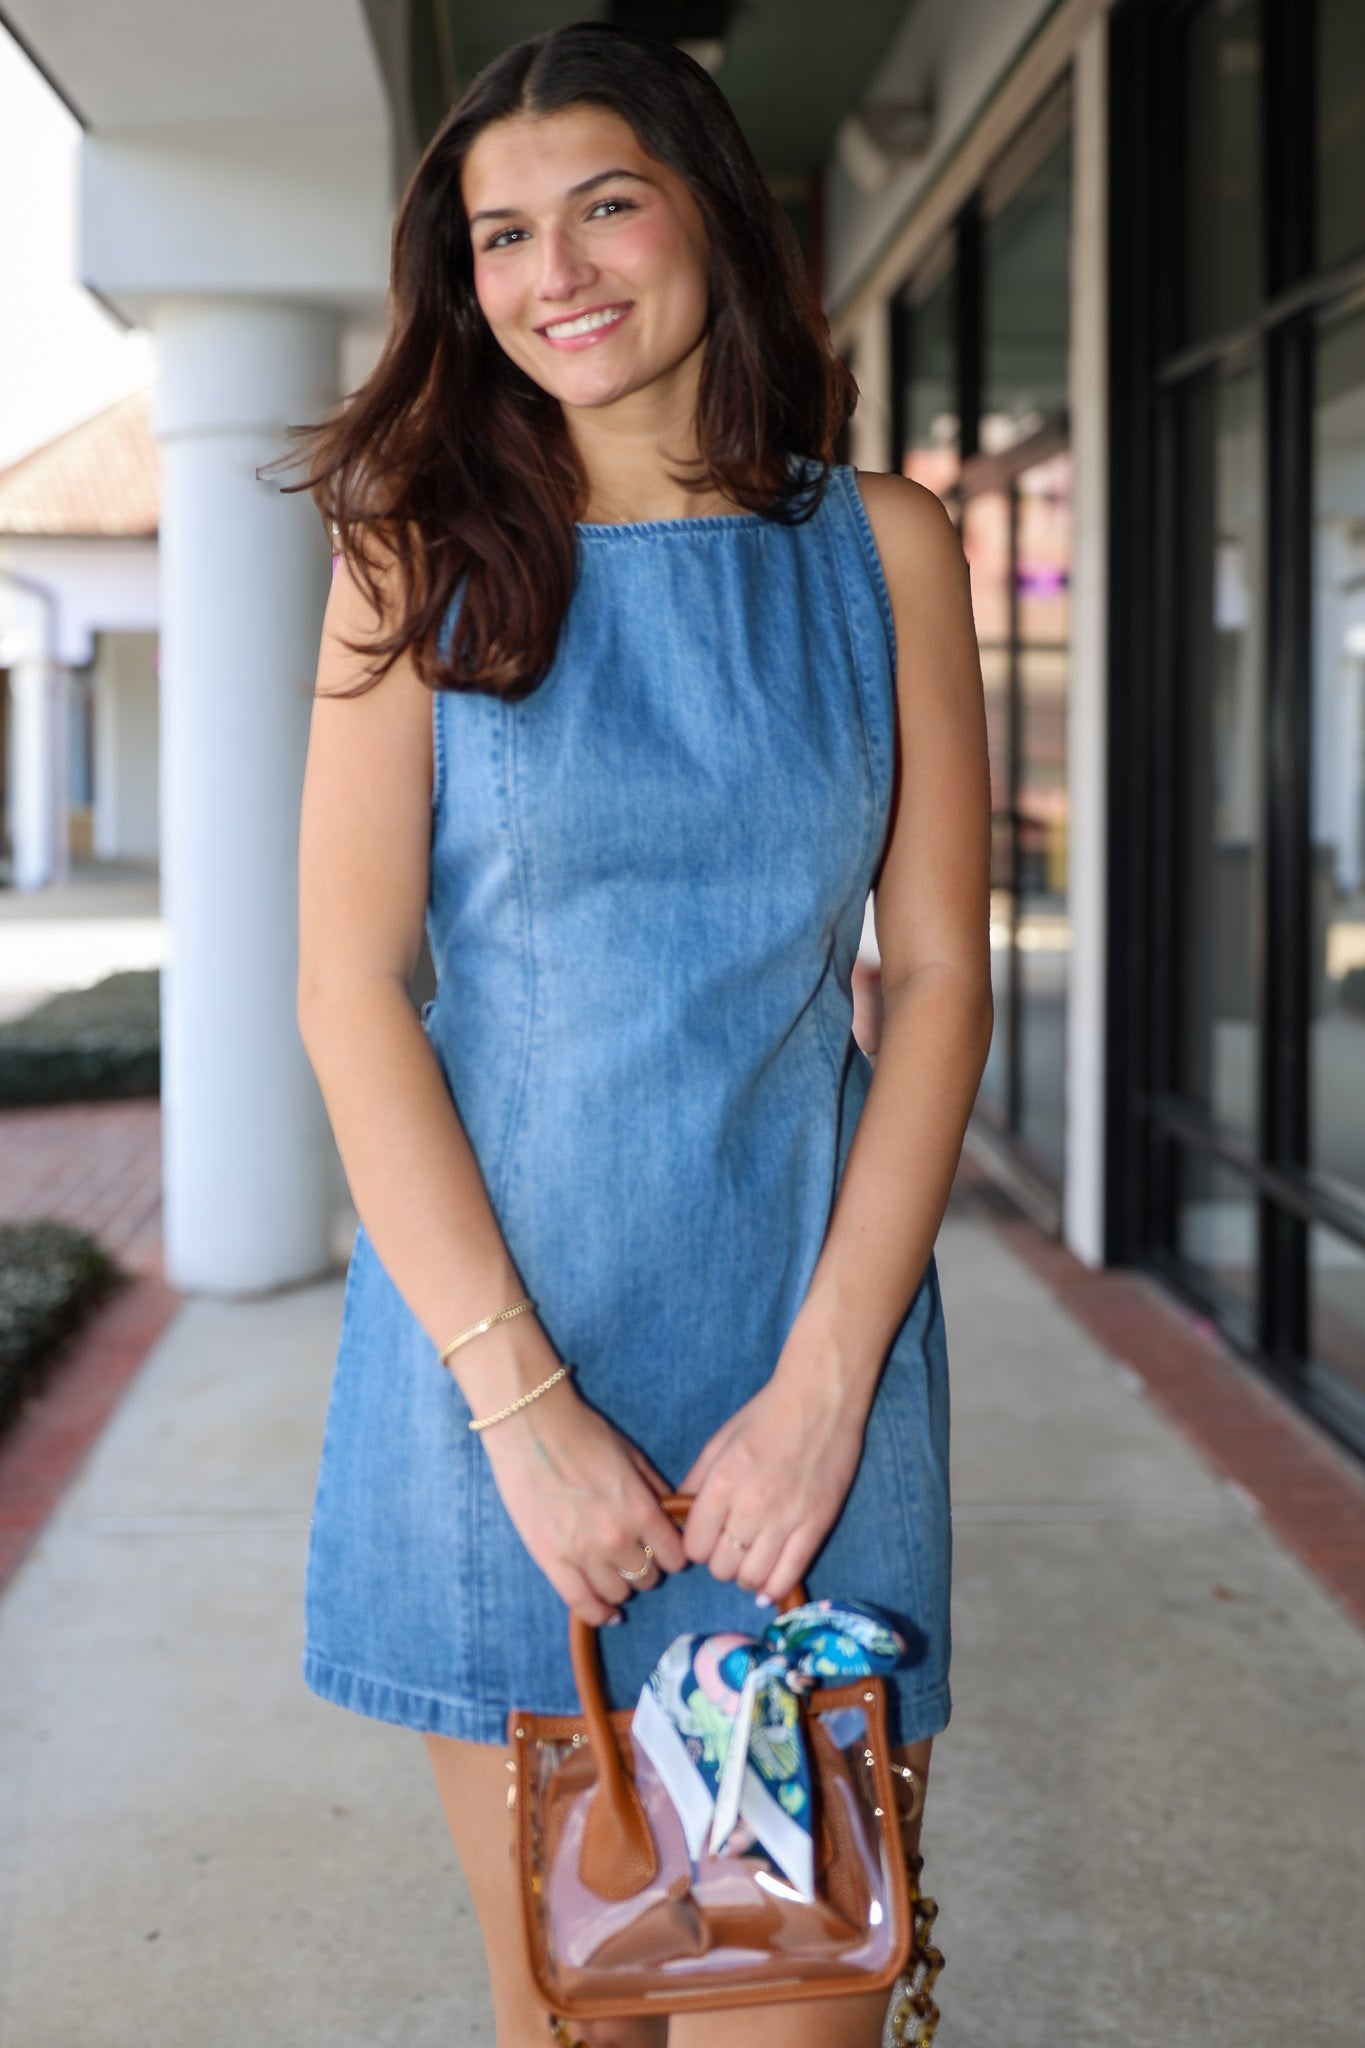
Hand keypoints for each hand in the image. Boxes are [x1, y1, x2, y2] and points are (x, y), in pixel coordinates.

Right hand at [479, 1383, 687, 1625]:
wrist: (531, 1425)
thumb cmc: (582, 1433)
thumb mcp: (632, 1457)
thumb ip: (655, 1491)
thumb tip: (671, 1516)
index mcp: (641, 1510)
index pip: (674, 1556)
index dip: (673, 1554)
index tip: (664, 1549)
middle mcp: (616, 1538)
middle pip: (648, 1577)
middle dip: (647, 1567)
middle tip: (636, 1554)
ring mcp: (582, 1553)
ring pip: (618, 1592)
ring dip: (622, 1584)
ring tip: (615, 1570)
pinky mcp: (550, 1560)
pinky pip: (581, 1603)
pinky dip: (597, 1613)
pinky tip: (606, 1612)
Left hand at [677, 1323, 874, 1603]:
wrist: (820, 1400)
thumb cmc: (766, 1416)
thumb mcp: (719, 1442)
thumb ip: (696, 1481)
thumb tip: (680, 1516)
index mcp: (722, 1483)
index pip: (694, 1546)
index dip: (697, 1545)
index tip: (706, 1536)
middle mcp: (751, 1507)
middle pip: (720, 1568)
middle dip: (719, 1561)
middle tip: (728, 1546)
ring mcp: (786, 1520)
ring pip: (751, 1578)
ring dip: (744, 1575)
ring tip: (748, 1559)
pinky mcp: (816, 1526)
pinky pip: (788, 1576)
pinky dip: (773, 1587)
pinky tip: (768, 1580)